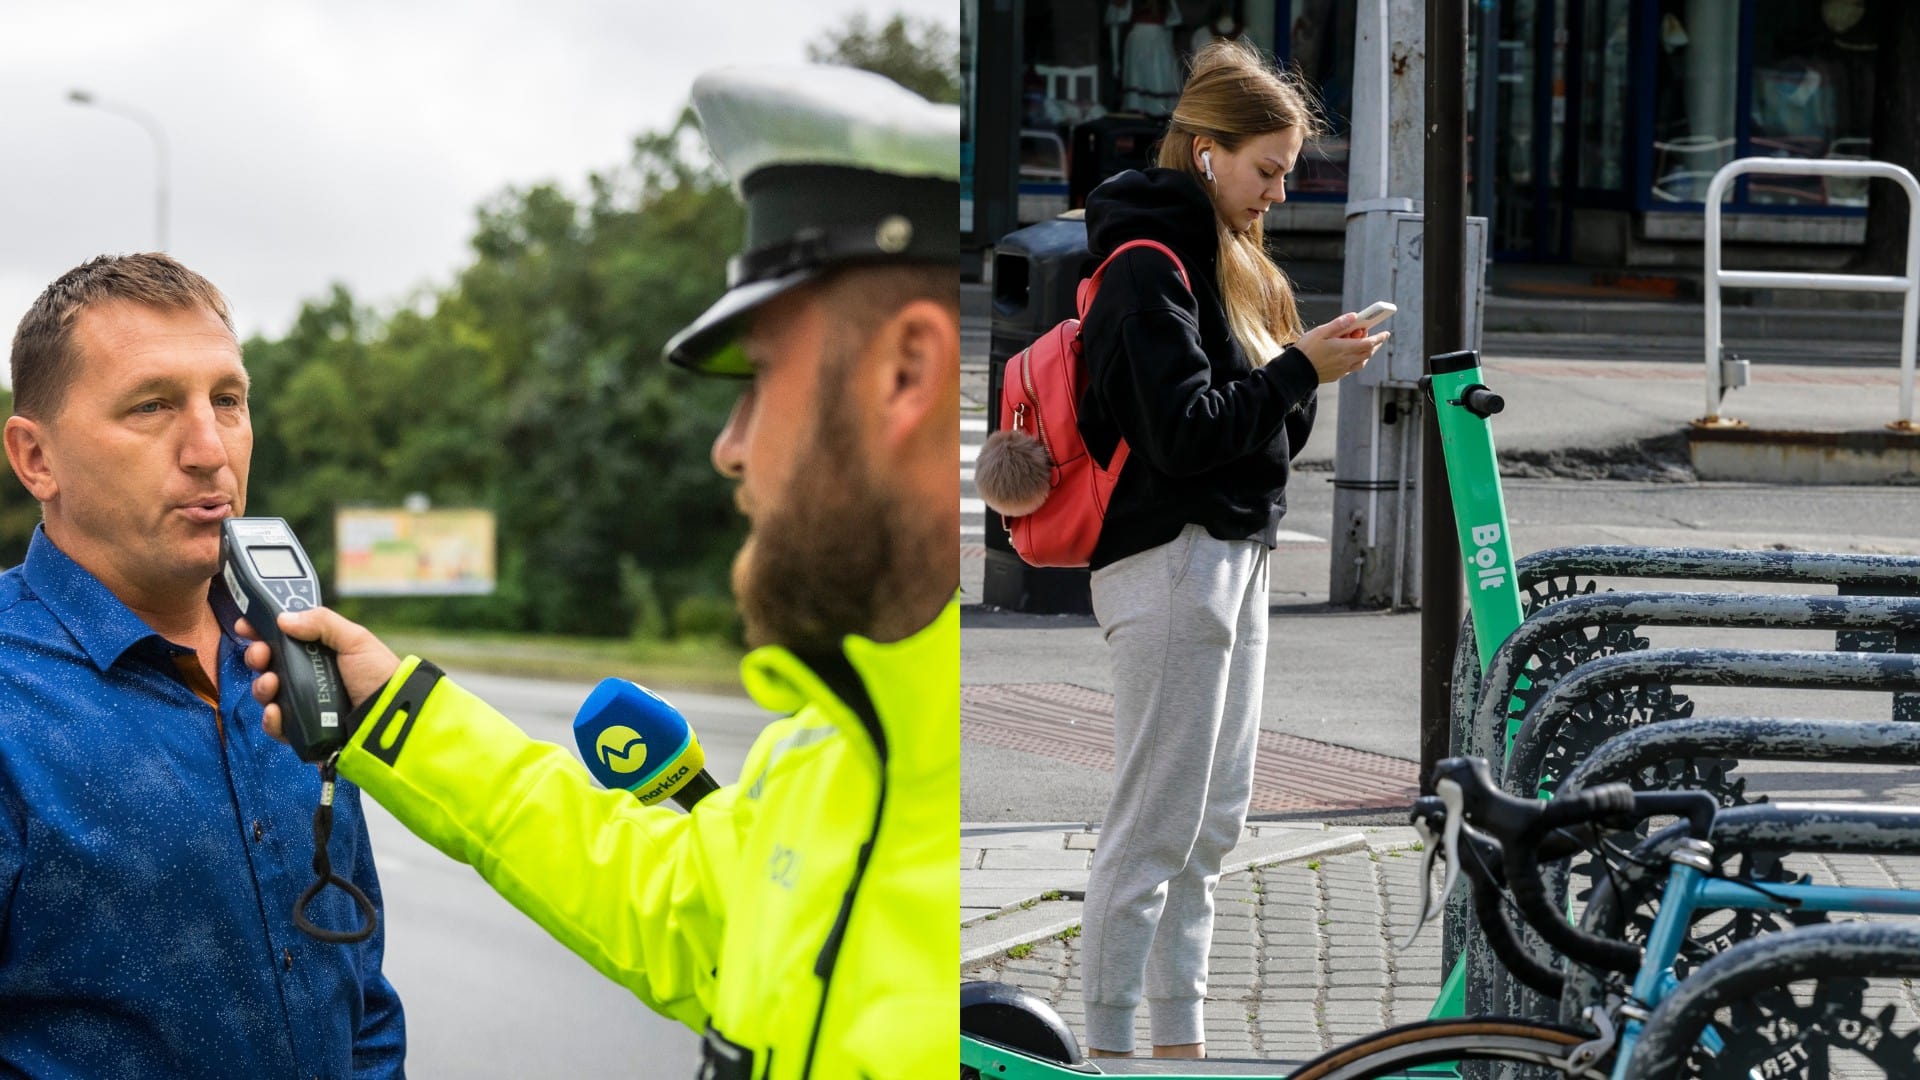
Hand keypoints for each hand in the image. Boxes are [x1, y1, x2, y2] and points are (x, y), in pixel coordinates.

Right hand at [237, 608, 400, 745]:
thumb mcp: (355, 640)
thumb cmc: (380, 676)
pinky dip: (270, 719)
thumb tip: (284, 618)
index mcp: (319, 651)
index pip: (283, 638)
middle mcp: (308, 675)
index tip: (247, 625)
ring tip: (272, 684)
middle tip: (261, 655)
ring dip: (261, 687)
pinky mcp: (303, 729)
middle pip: (268, 664)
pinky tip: (275, 712)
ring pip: (266, 693)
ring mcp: (303, 703)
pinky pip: (276, 725)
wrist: (391, 716)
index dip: (262, 630)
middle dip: (257, 656)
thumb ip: (322, 623)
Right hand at [1294, 311, 1389, 383]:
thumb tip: (1354, 316)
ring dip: (1366, 353)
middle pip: (1368, 353)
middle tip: (1376, 337)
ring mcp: (1342, 370)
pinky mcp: (1337, 375)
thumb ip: (1338, 324)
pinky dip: (1357, 360)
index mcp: (1344, 348)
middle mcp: (1346, 361)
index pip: (1368, 343)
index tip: (1386, 333)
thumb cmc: (1306, 349)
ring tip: (1363, 345)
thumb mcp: (1321, 332)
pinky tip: (1350, 356)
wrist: (1296, 371)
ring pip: (1362, 362)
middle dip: (1374, 344)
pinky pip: (1352, 368)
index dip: (1379, 338)